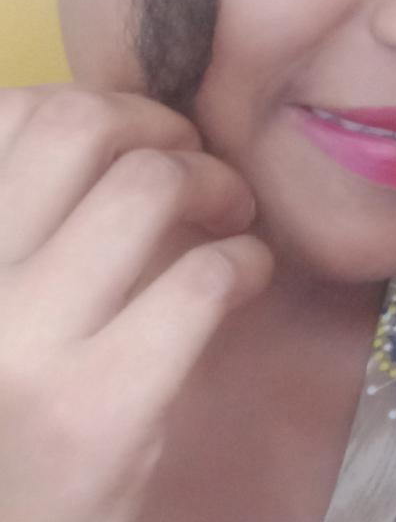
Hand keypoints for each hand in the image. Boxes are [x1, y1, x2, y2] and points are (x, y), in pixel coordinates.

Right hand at [0, 87, 272, 521]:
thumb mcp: (0, 332)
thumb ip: (31, 245)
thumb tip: (118, 142)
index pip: (9, 117)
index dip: (94, 108)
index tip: (139, 140)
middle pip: (79, 127)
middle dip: (161, 130)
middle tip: (197, 171)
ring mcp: (23, 349)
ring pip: (148, 189)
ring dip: (216, 189)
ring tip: (230, 222)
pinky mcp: (100, 413)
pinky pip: (201, 279)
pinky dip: (244, 263)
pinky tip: (244, 284)